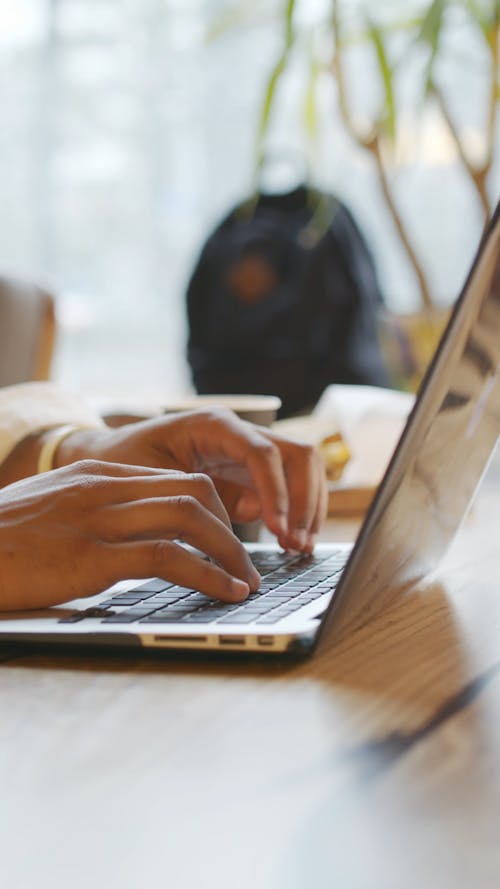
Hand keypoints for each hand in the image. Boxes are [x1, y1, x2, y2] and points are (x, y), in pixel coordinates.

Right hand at [0, 460, 259, 610]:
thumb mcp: (48, 512)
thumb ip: (90, 514)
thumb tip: (128, 538)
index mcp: (92, 474)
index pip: (171, 478)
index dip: (210, 510)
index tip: (226, 537)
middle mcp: (101, 487)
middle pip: (192, 491)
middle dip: (230, 527)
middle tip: (245, 561)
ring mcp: (97, 518)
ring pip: (190, 516)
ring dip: (230, 552)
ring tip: (247, 581)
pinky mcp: (91, 556)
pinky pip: (170, 557)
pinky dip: (208, 574)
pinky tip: (227, 592)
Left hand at [56, 409, 327, 552]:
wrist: (109, 456)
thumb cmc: (123, 462)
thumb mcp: (153, 480)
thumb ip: (200, 495)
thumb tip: (255, 514)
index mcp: (213, 425)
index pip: (263, 453)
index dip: (277, 492)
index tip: (279, 530)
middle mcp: (239, 432)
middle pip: (298, 455)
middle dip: (304, 501)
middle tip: (297, 544)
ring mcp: (249, 450)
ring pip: (303, 469)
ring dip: (308, 508)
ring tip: (299, 548)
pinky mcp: (251, 472)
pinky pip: (290, 486)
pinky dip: (297, 513)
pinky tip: (291, 543)